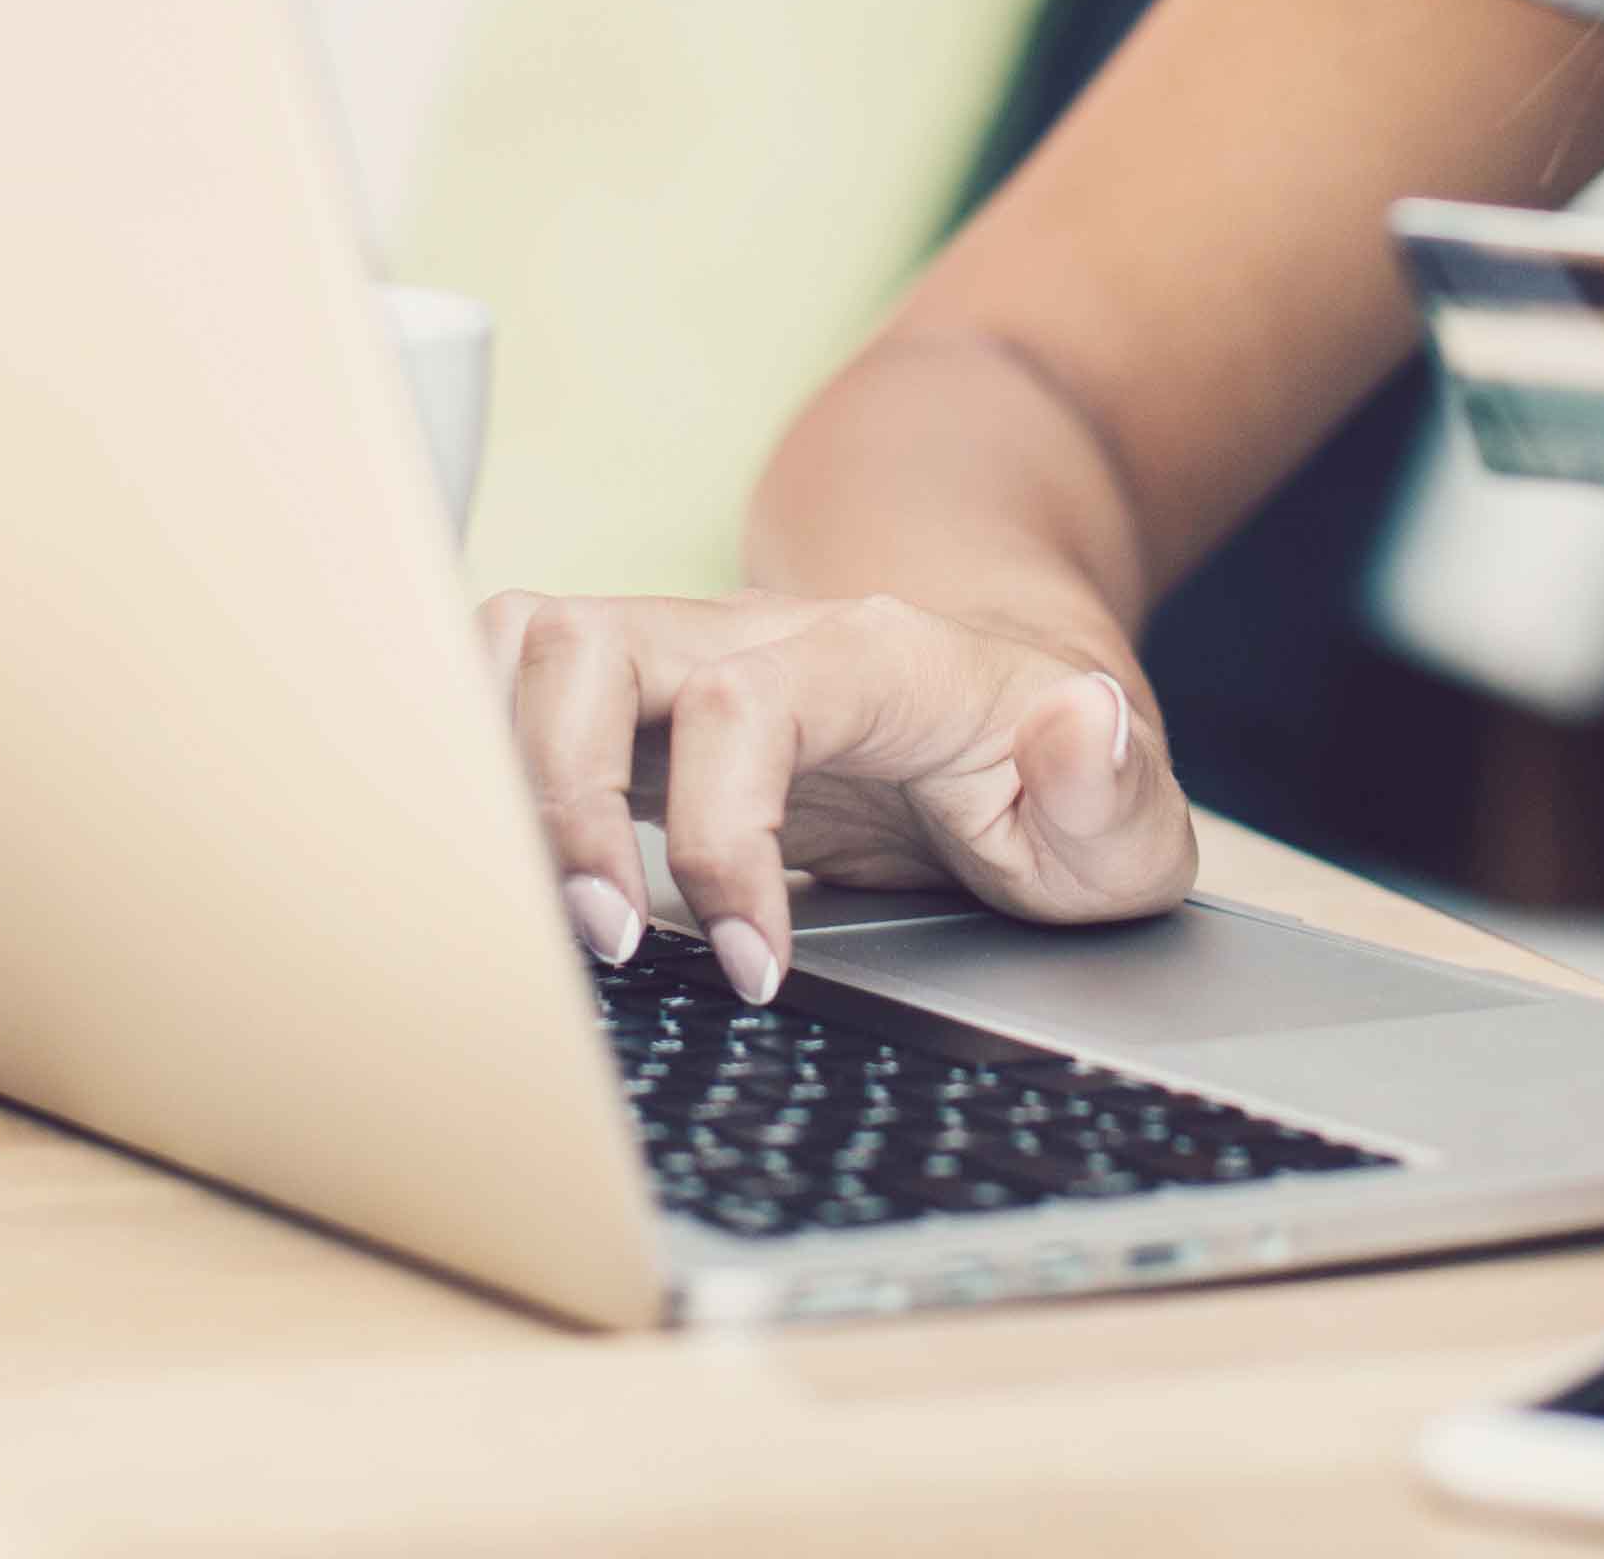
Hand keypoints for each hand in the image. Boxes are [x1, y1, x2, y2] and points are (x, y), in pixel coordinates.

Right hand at [472, 587, 1195, 1002]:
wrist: (1016, 712)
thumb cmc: (1053, 782)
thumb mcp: (1126, 816)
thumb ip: (1110, 785)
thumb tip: (1078, 722)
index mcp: (874, 659)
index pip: (748, 706)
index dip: (722, 840)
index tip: (758, 967)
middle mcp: (753, 636)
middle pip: (591, 643)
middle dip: (560, 798)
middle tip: (605, 942)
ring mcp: (680, 660)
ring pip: (521, 643)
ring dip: (496, 770)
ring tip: (534, 908)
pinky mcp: (632, 707)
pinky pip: (507, 688)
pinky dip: (476, 760)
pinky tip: (505, 869)